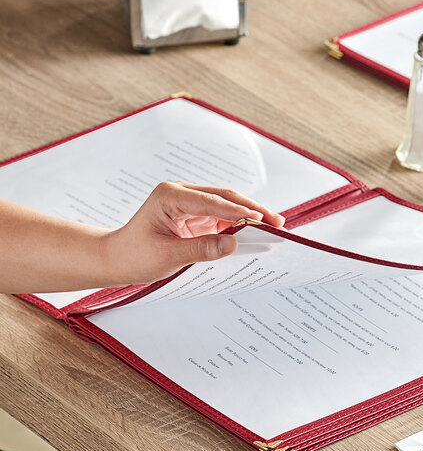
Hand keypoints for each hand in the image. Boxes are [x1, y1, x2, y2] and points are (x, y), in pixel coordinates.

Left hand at [104, 182, 284, 284]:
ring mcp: (189, 203)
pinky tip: (255, 232)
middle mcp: (181, 193)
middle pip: (225, 197)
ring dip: (249, 215)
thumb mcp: (167, 256)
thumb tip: (234, 244)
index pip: (212, 201)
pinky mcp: (195, 214)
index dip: (239, 211)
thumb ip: (202, 249)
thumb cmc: (135, 255)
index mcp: (170, 195)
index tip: (261, 220)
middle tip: (277, 222)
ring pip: (227, 205)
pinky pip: (222, 217)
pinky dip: (239, 225)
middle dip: (252, 209)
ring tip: (274, 227)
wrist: (117, 258)